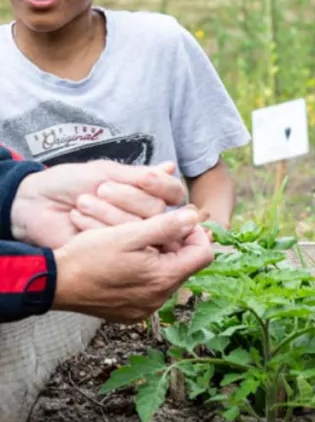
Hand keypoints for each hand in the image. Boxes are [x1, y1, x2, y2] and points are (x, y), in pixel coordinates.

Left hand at [11, 161, 187, 248]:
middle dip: (129, 198)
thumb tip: (172, 168)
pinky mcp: (111, 253)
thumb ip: (140, 175)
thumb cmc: (67, 184)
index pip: (172, 194)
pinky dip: (97, 226)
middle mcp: (141, 218)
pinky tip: (78, 217)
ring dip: (110, 211)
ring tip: (83, 201)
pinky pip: (119, 243)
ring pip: (140, 228)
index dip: (163, 187)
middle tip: (102, 189)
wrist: (34, 203)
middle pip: (158, 212)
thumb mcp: (106, 172)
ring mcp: (128, 238)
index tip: (144, 179)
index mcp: (143, 195)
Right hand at [52, 206, 214, 322]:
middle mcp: (158, 300)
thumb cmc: (88, 256)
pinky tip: (128, 261)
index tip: (180, 222)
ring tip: (139, 243)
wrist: (53, 283)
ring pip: (168, 277)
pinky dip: (147, 273)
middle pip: (186, 266)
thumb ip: (166, 226)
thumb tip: (194, 217)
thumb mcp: (128, 234)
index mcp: (163, 279)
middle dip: (177, 245)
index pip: (203, 255)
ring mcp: (144, 309)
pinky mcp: (130, 314)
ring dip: (161, 258)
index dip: (196, 234)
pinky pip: (151, 290)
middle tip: (155, 230)